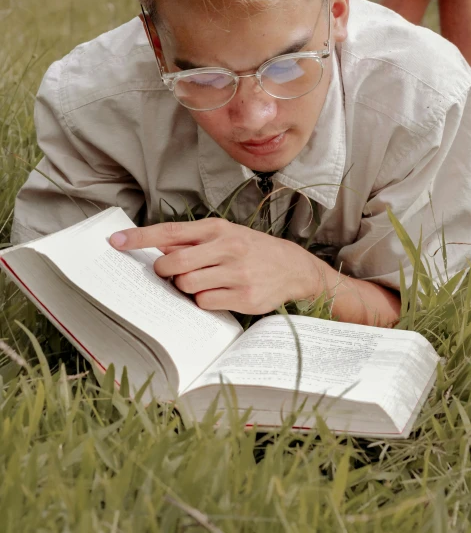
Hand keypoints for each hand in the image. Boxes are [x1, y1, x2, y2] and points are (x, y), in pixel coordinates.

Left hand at [109, 218, 321, 313]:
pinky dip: (204, 301)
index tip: (115, 241)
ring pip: (187, 285)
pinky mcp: (244, 297)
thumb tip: (158, 245)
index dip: (140, 237)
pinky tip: (218, 293)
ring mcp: (236, 274)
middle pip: (173, 263)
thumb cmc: (251, 249)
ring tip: (202, 282)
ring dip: (186, 287)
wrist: (293, 267)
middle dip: (164, 271)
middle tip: (170, 273)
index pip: (170, 231)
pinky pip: (205, 303)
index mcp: (218, 229)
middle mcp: (227, 248)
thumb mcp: (224, 234)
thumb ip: (192, 240)